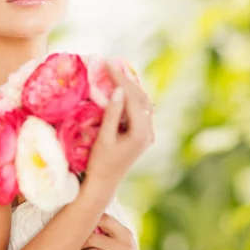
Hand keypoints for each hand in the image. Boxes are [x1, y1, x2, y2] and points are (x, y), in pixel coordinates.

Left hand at [76, 212, 150, 249]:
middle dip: (81, 242)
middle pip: (93, 239)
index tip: (83, 227)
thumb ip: (108, 230)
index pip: (106, 220)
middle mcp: (125, 248)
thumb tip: (84, 219)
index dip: (90, 221)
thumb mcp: (122, 240)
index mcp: (125, 235)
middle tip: (77, 246)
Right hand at [85, 61, 155, 190]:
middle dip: (126, 81)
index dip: (120, 80)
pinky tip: (120, 89)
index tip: (108, 66)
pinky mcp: (142, 135)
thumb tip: (118, 90)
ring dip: (130, 88)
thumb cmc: (100, 163)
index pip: (133, 99)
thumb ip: (112, 114)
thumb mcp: (104, 137)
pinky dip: (130, 98)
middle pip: (141, 99)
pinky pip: (139, 111)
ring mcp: (147, 134)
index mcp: (141, 133)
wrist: (104, 183)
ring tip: (115, 73)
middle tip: (111, 66)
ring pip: (142, 104)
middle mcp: (148, 133)